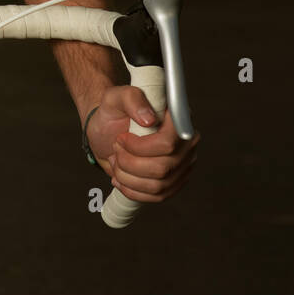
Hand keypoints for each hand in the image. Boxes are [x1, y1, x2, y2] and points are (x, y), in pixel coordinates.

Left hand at [86, 85, 199, 202]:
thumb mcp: (114, 98)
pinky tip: (121, 177)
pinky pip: (158, 196)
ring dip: (128, 176)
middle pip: (162, 168)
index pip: (169, 143)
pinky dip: (132, 190)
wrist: (106, 130)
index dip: (141, 147)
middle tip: (117, 148)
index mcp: (177, 119)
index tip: (122, 138)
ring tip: (117, 160)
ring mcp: (183, 164)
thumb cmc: (112, 112)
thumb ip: (131, 98)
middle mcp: (186, 143)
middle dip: (129, 162)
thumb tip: (149, 118)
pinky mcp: (174, 181)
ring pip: (158, 185)